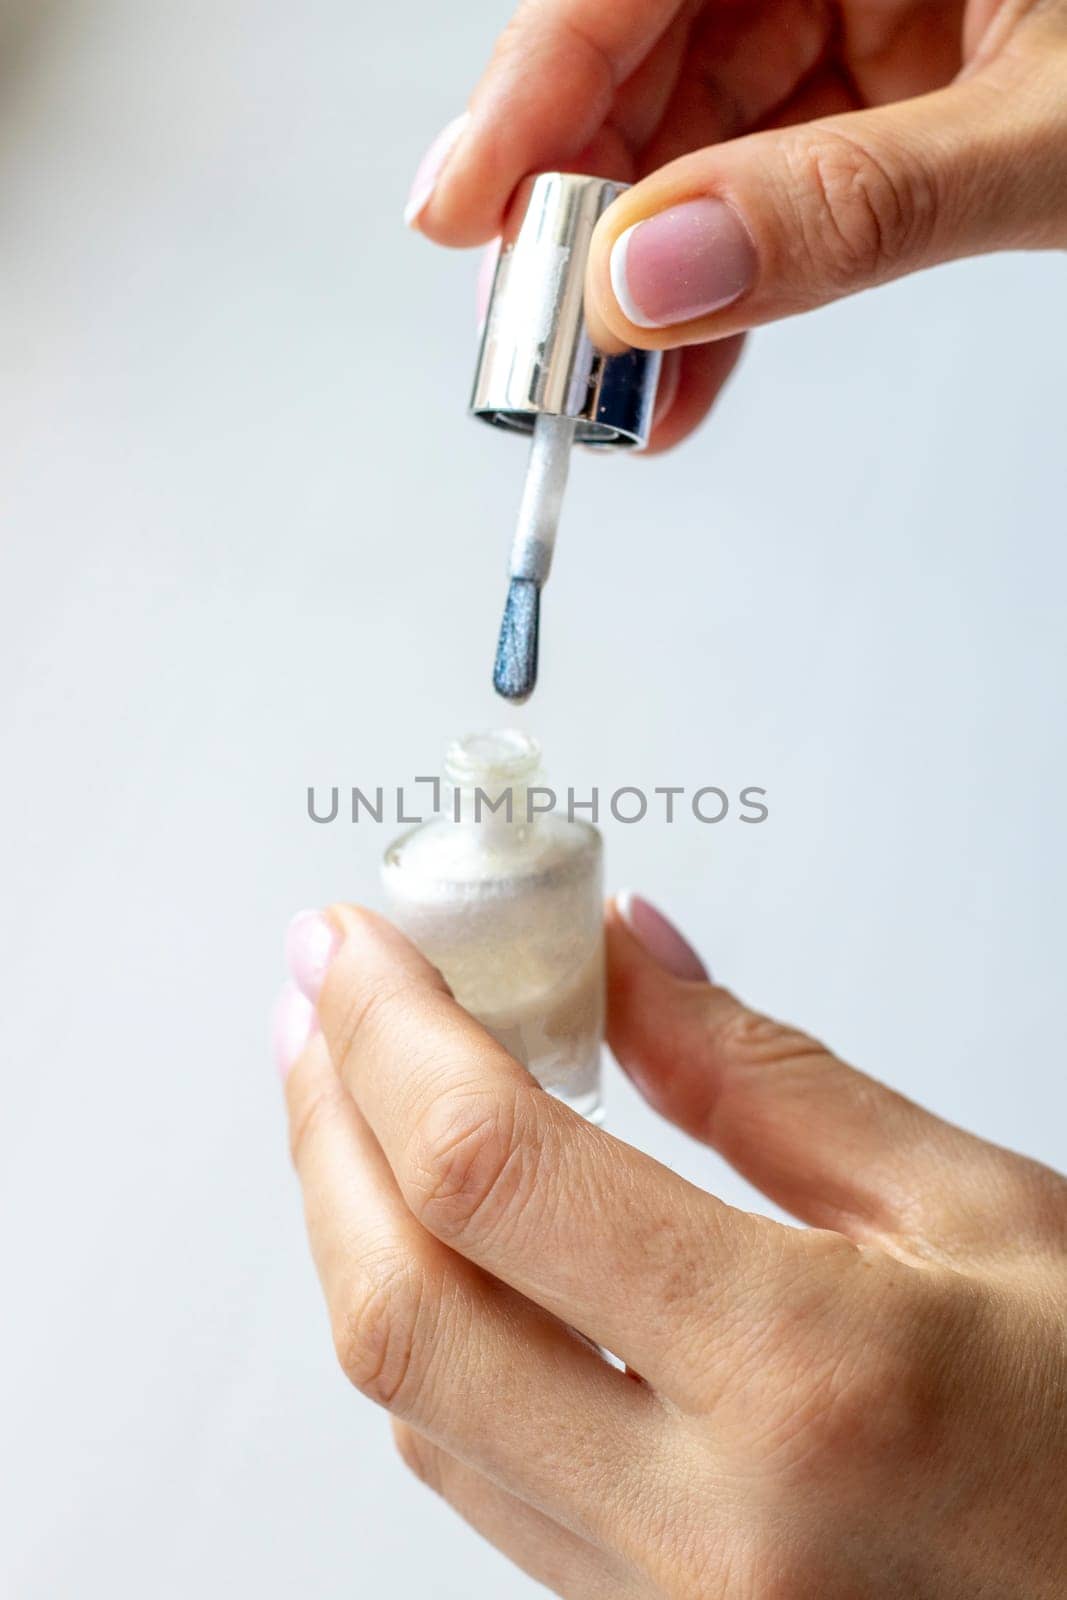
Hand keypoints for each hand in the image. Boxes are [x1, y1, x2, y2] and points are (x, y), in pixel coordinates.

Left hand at [274, 897, 1066, 1596]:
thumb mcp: (973, 1205)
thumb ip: (763, 1077)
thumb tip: (618, 956)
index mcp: (809, 1379)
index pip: (496, 1173)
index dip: (391, 1030)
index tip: (355, 945)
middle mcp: (710, 1526)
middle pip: (402, 1306)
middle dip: (329, 1125)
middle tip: (320, 1004)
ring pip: (416, 1401)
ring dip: (358, 1228)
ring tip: (360, 1098)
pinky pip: (477, 1472)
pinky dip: (431, 1332)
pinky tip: (445, 1241)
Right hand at [405, 0, 1066, 450]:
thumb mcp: (1049, 135)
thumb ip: (853, 209)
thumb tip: (661, 284)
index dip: (532, 95)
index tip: (461, 218)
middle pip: (646, 55)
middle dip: (581, 215)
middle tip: (535, 347)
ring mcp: (865, 8)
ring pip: (696, 135)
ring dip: (644, 281)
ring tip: (609, 395)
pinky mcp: (888, 86)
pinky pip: (767, 181)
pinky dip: (727, 289)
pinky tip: (683, 376)